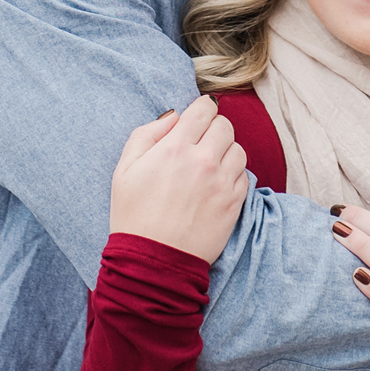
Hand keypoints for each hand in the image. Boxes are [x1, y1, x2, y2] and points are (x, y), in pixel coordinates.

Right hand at [108, 96, 248, 263]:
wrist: (154, 261)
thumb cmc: (134, 215)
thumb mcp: (125, 169)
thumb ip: (147, 134)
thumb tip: (172, 118)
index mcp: (175, 148)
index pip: (203, 109)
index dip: (200, 109)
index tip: (197, 117)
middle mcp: (204, 161)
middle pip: (225, 125)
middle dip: (212, 128)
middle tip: (200, 143)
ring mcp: (223, 182)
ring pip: (238, 148)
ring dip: (225, 151)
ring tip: (208, 165)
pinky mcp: (235, 202)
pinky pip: (244, 175)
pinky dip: (233, 174)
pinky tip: (216, 184)